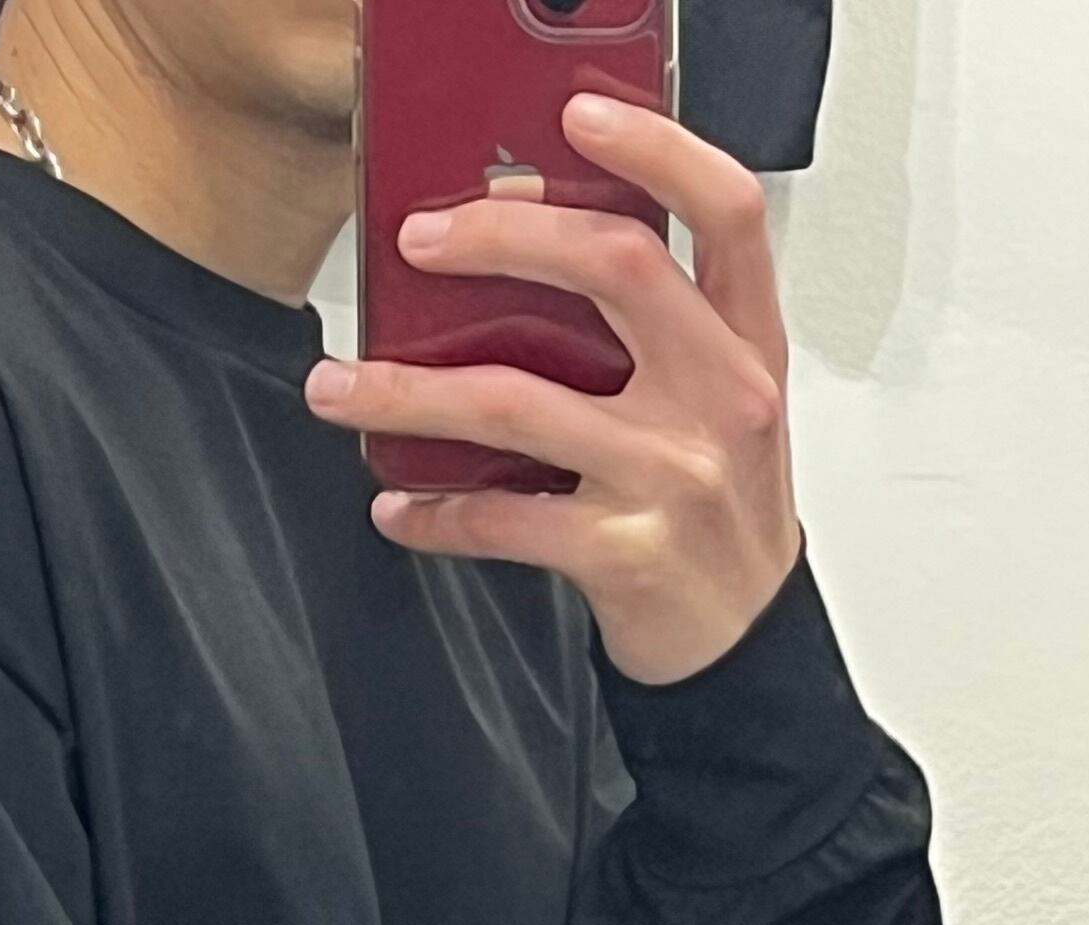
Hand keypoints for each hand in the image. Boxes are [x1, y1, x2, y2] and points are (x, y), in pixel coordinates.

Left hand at [304, 93, 802, 687]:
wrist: (743, 647)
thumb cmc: (719, 516)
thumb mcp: (719, 405)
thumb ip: (658, 331)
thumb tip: (525, 256)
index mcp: (747, 342)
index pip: (725, 210)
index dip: (658, 148)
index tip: (579, 114)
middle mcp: (720, 396)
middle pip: (613, 268)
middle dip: (499, 237)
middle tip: (420, 241)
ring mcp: (673, 475)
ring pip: (518, 401)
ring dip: (408, 393)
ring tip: (341, 387)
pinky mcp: (623, 553)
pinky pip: (501, 519)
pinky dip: (434, 514)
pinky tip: (396, 507)